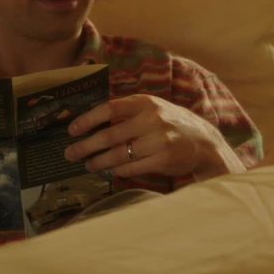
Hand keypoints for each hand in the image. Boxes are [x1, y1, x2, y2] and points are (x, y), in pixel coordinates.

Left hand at [64, 95, 242, 179]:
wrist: (203, 142)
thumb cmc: (170, 124)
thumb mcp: (152, 109)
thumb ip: (127, 113)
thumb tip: (91, 122)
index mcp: (145, 103)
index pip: (110, 108)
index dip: (88, 119)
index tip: (72, 129)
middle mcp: (151, 119)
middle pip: (110, 135)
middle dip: (86, 146)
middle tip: (71, 153)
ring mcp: (158, 140)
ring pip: (119, 154)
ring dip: (99, 161)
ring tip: (88, 165)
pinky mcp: (163, 159)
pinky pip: (132, 167)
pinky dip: (118, 170)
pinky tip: (110, 170)